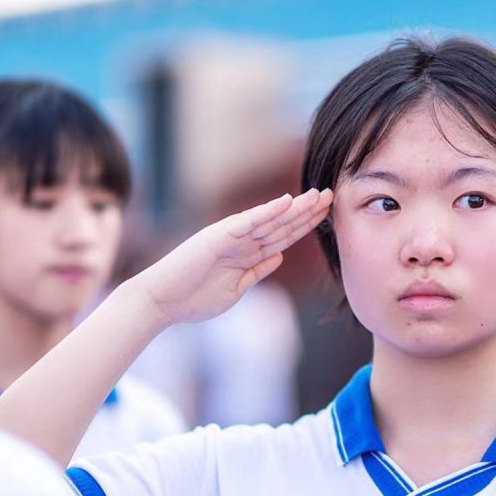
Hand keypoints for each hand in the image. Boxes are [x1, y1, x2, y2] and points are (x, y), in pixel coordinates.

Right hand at [140, 188, 332, 324]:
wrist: (162, 301)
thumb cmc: (194, 299)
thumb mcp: (237, 288)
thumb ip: (258, 271)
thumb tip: (278, 256)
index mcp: (247, 253)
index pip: (283, 236)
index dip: (306, 225)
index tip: (327, 214)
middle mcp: (242, 240)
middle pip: (282, 224)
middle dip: (308, 211)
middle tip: (333, 194)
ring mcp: (231, 236)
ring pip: (271, 220)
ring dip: (296, 208)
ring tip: (318, 195)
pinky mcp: (218, 236)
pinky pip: (248, 222)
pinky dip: (267, 212)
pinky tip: (287, 202)